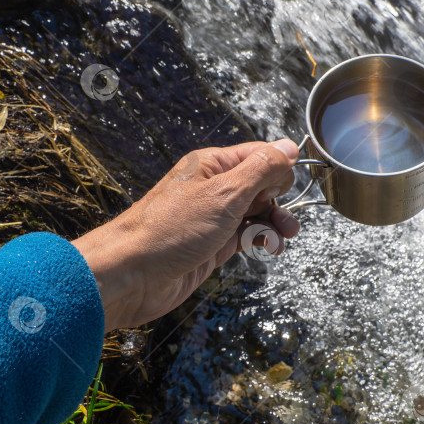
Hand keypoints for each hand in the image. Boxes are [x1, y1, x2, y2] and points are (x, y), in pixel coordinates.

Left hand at [71, 139, 300, 331]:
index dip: (279, 168)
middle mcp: (213, 188)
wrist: (133, 275)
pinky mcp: (212, 244)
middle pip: (260, 185)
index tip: (290, 186)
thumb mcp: (225, 193)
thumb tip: (289, 148)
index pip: (258, 155)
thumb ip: (260, 169)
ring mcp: (213, 218)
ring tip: (285, 236)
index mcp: (212, 165)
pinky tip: (270, 247)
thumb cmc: (171, 229)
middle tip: (288, 220)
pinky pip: (246, 235)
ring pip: (256, 212)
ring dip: (275, 222)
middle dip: (279, 199)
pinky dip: (261, 239)